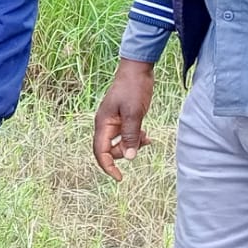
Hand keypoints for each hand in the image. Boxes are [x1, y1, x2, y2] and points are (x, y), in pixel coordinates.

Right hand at [93, 59, 155, 180]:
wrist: (137, 69)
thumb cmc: (133, 88)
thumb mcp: (134, 113)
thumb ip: (130, 136)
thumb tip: (129, 158)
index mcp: (103, 124)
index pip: (100, 152)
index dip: (108, 167)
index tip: (120, 178)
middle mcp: (105, 125)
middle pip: (110, 149)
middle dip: (126, 152)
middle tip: (143, 143)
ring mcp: (113, 122)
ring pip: (119, 143)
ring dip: (132, 144)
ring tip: (147, 137)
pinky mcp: (122, 118)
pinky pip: (125, 135)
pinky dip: (135, 138)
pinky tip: (146, 134)